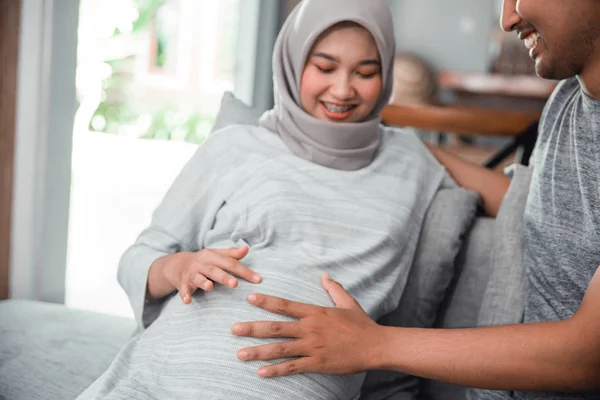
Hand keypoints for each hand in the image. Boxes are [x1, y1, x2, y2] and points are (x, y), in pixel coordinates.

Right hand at [156, 246, 261, 303]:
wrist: (177, 265)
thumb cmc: (203, 261)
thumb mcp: (216, 255)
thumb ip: (232, 254)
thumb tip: (247, 248)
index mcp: (212, 256)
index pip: (231, 263)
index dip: (244, 271)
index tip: (257, 280)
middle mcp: (202, 264)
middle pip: (215, 270)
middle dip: (224, 277)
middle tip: (235, 284)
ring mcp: (191, 274)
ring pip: (198, 278)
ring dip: (203, 282)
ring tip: (210, 287)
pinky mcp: (183, 283)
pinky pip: (183, 290)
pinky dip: (184, 295)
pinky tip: (187, 301)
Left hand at [231, 273, 384, 376]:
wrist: (376, 345)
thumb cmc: (362, 324)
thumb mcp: (347, 302)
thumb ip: (333, 288)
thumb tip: (324, 275)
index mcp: (315, 313)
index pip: (285, 305)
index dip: (266, 301)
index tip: (249, 298)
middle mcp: (310, 329)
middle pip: (275, 328)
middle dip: (252, 328)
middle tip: (233, 329)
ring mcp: (312, 347)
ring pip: (279, 349)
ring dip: (258, 351)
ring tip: (240, 354)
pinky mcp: (317, 363)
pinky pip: (293, 367)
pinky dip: (276, 370)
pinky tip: (261, 372)